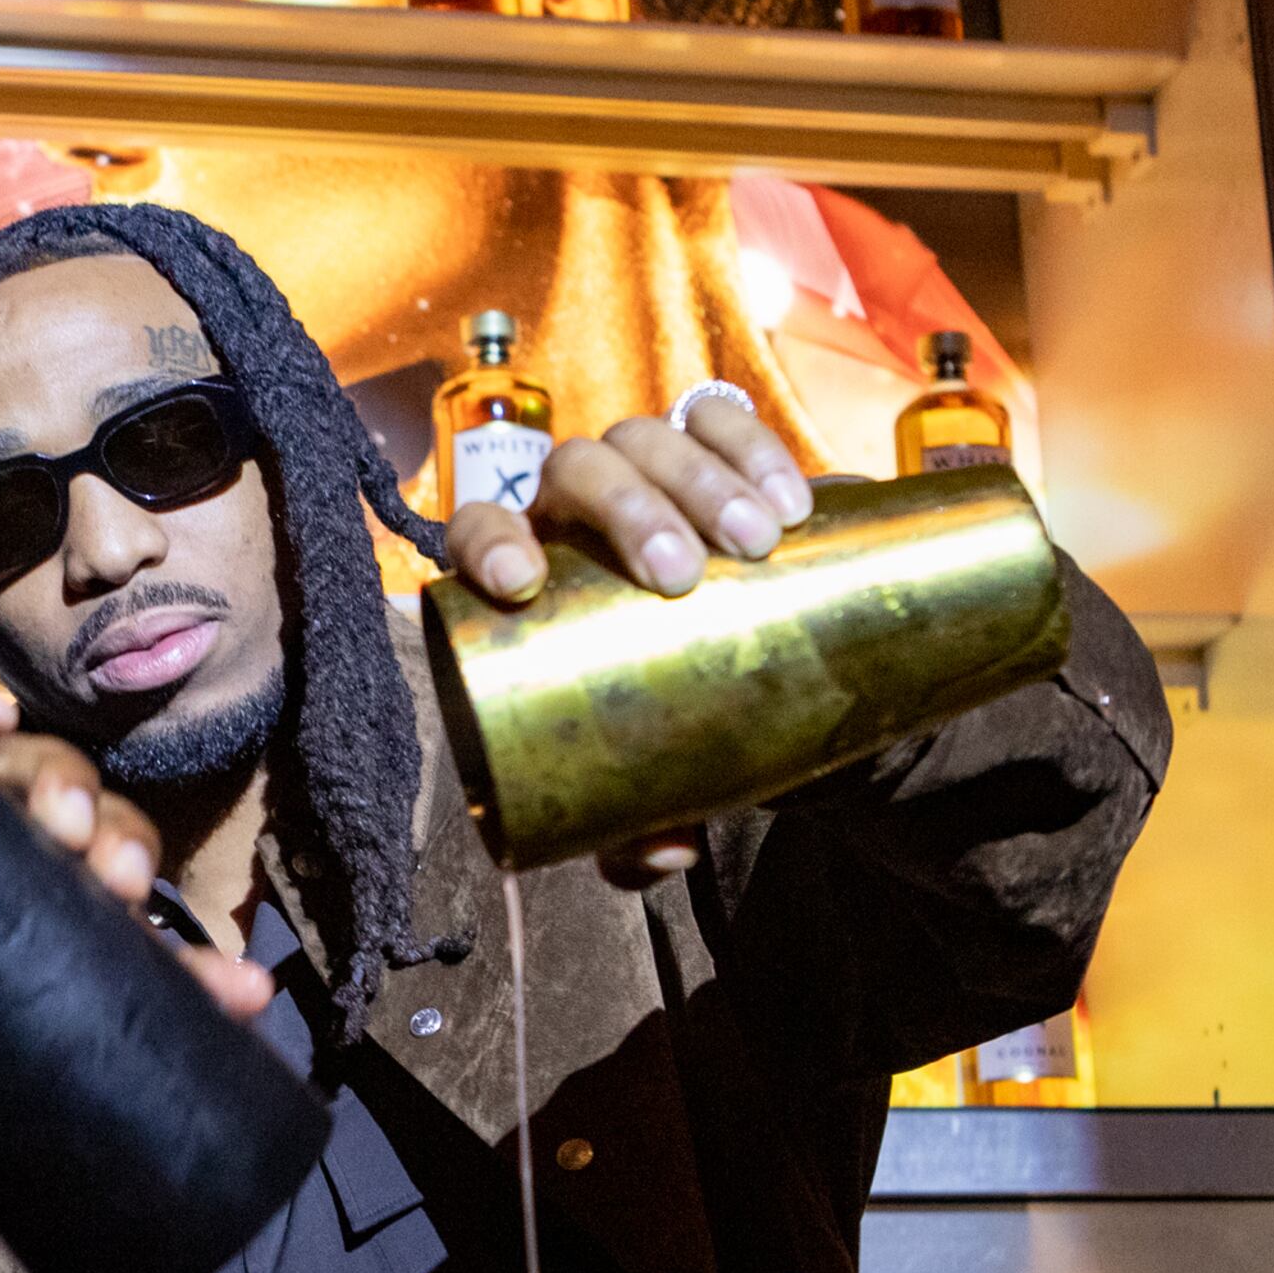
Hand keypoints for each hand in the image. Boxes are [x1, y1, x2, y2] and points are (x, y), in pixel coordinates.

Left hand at [447, 393, 813, 893]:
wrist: (751, 663)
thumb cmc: (665, 721)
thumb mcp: (645, 783)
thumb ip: (635, 829)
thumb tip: (660, 855)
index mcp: (530, 574)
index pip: (479, 530)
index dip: (487, 542)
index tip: (522, 585)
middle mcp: (575, 509)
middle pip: (577, 470)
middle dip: (627, 509)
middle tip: (684, 575)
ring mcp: (645, 469)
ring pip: (648, 435)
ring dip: (699, 478)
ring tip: (758, 543)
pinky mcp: (717, 453)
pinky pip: (720, 417)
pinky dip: (753, 445)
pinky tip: (795, 503)